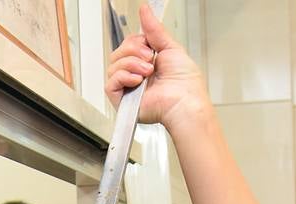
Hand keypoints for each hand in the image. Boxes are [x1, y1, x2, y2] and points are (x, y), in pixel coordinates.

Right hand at [105, 4, 210, 130]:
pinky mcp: (122, 100)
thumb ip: (153, 29)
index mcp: (146, 63)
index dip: (135, 42)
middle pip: (118, 53)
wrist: (184, 101)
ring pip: (113, 66)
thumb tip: (144, 9)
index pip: (127, 45)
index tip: (149, 45)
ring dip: (131, 64)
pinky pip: (110, 82)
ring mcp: (128, 88)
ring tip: (148, 71)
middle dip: (133, 51)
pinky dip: (124, 76)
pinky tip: (138, 80)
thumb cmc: (184, 82)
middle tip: (150, 58)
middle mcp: (135, 75)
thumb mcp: (170, 47)